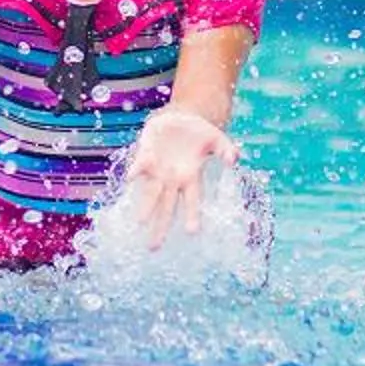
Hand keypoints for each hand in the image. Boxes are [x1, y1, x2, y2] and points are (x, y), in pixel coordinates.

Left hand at [126, 106, 240, 248]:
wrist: (180, 118)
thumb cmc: (200, 133)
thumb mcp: (217, 139)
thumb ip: (226, 150)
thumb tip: (234, 159)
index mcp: (191, 178)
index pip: (192, 201)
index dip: (191, 216)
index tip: (192, 233)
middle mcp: (172, 180)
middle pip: (166, 206)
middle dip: (160, 226)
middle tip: (153, 248)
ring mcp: (158, 170)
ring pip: (150, 193)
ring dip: (145, 207)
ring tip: (139, 223)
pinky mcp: (146, 156)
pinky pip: (140, 166)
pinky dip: (136, 172)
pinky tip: (130, 178)